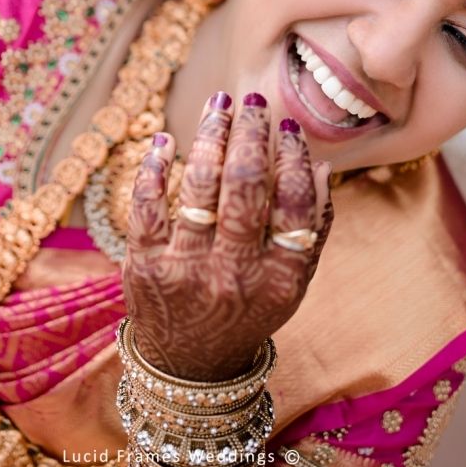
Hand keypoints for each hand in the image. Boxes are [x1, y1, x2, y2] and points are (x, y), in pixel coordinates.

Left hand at [122, 92, 331, 381]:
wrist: (189, 363)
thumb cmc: (248, 309)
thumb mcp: (292, 283)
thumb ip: (312, 230)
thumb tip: (321, 165)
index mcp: (279, 280)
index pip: (294, 206)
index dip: (293, 159)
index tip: (287, 128)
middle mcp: (234, 274)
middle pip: (246, 187)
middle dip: (251, 134)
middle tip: (254, 102)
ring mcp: (186, 269)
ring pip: (199, 186)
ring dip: (210, 135)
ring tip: (219, 104)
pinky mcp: (144, 265)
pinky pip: (147, 205)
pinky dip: (154, 167)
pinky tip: (164, 139)